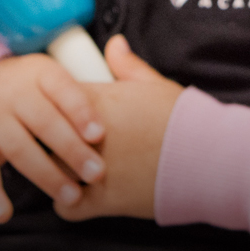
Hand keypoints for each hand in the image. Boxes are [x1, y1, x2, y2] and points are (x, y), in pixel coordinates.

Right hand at [0, 53, 106, 221]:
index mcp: (41, 74)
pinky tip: (5, 214)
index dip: (81, 112)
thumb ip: (92, 70)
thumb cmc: (34, 88)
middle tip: (98, 174)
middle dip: (72, 150)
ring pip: (20, 149)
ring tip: (72, 197)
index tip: (101, 134)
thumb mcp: (56, 72)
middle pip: (45, 122)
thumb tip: (121, 45)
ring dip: (46, 176)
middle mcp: (15, 94)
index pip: (63, 90)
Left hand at [61, 36, 182, 222]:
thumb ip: (127, 66)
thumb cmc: (182, 118)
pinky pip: (64, 207)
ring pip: (48, 173)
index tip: (66, 114)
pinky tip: (81, 198)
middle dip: (51, 140)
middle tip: (63, 143)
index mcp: (92, 104)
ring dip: (57, 172)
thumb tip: (113, 43)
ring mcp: (88, 171)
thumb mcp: (154, 85)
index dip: (56, 109)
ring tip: (70, 172)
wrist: (206, 158)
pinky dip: (69, 204)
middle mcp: (82, 137)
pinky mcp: (99, 202)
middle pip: (43, 137)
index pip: (50, 101)